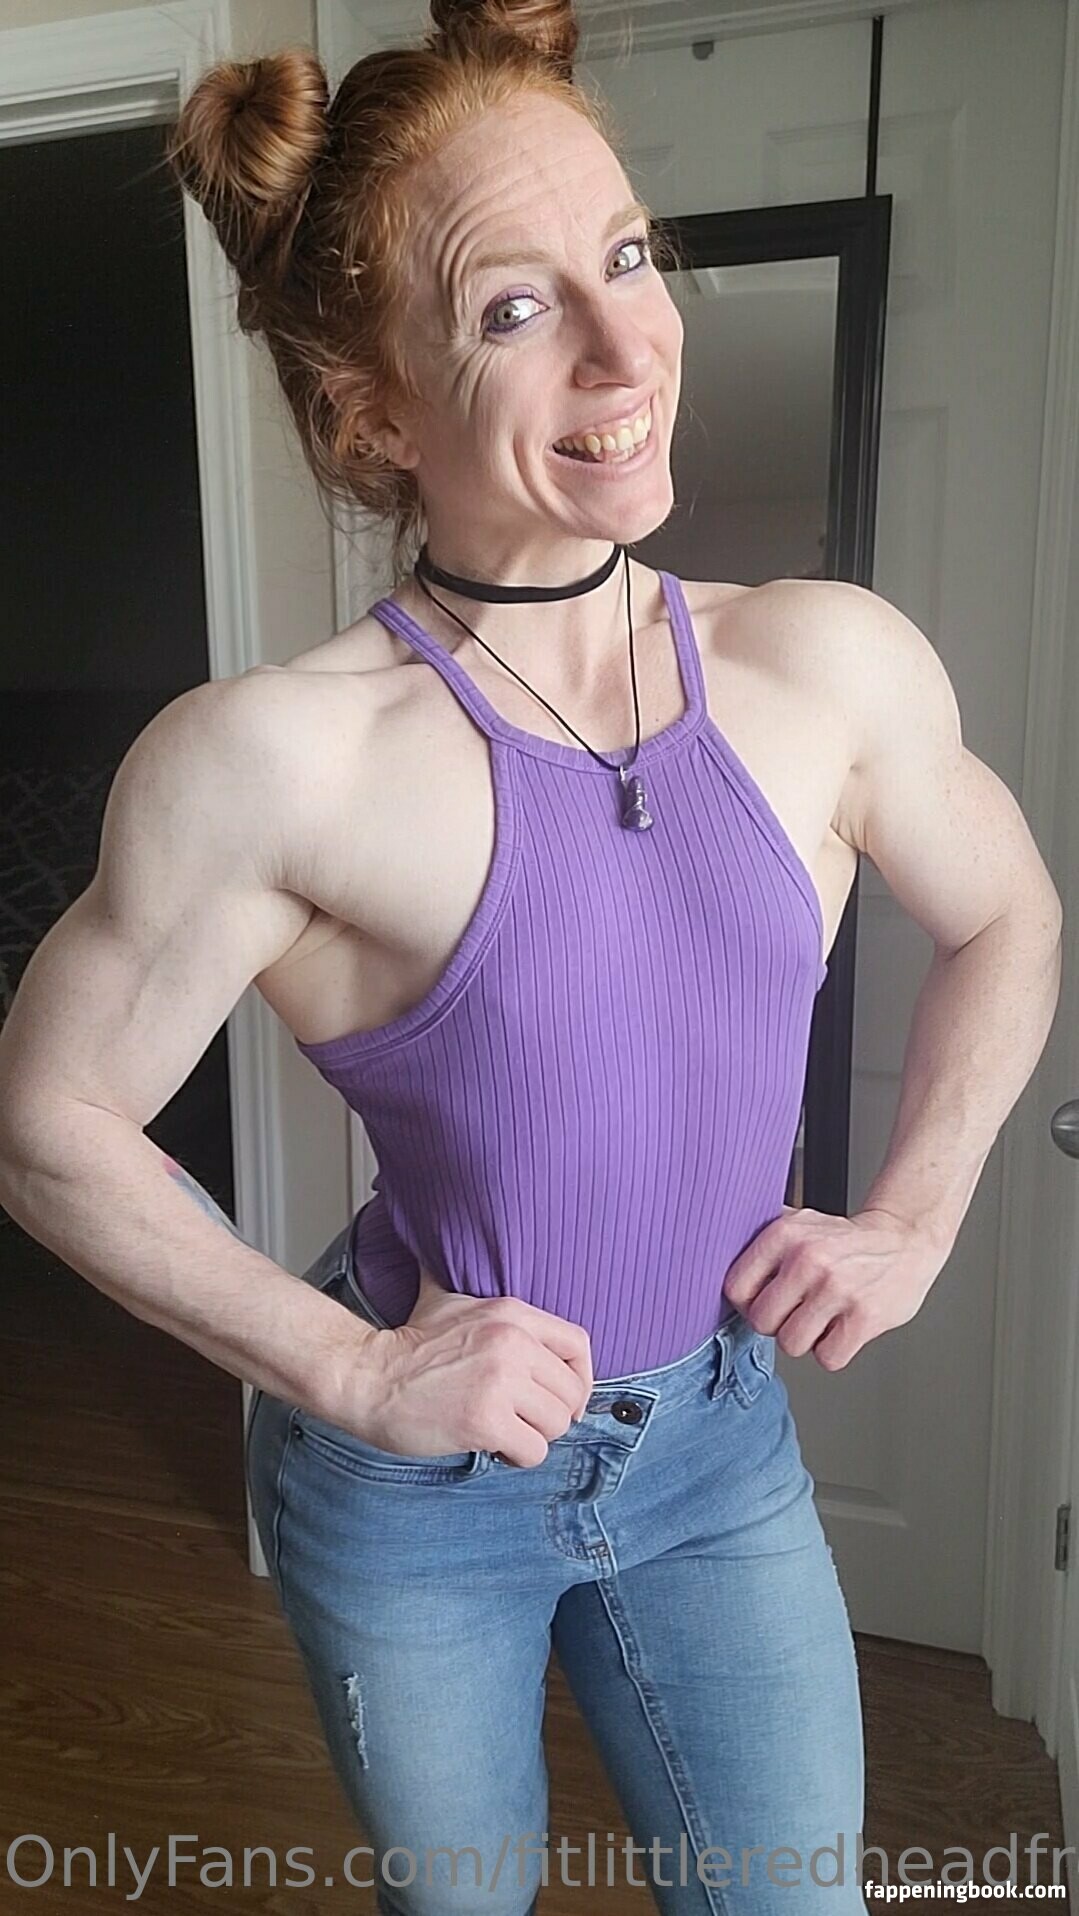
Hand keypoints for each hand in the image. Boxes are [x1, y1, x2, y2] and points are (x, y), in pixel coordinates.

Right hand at [352, 1265, 594, 1467]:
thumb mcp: (443, 1296)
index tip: (564, 1396)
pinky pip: (533, 1452)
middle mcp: (513, 1343)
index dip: (580, 1377)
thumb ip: (462, 1275)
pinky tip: (492, 1447)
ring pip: (557, 1424)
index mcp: (512, 1313)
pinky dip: (516, 1458)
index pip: (579, 1345)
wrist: (365, 1376)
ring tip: (504, 1432)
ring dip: (534, 1437)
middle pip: (572, 1392)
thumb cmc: (406, 1344)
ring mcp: (501, 1382)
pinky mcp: (486, 1420)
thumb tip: (444, 1237)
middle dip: (551, 1414)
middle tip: (522, 1419)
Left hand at [720, 1205, 947, 1368]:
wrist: (904, 1240)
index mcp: (785, 1234)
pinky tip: (842, 1327)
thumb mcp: (799, 1222)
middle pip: (762, 1322)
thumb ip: (760, 1238)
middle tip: (797, 1310)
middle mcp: (808, 1259)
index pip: (735, 1289)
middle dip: (777, 1323)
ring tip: (821, 1317)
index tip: (763, 1300)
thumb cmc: (843, 1239)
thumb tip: (706, 1251)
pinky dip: (833, 1351)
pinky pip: (827, 1358)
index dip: (747, 1303)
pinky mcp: (865, 1317)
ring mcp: (837, 1289)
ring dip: (806, 1339)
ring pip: (792, 1344)